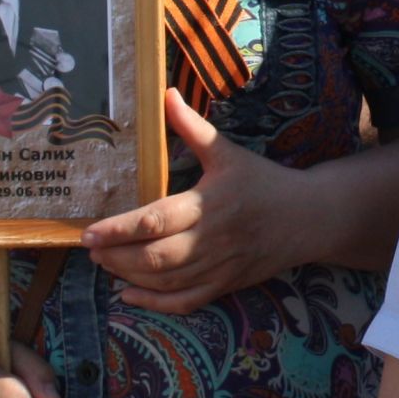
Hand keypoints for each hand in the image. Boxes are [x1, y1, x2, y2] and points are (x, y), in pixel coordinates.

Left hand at [81, 87, 300, 312]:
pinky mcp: (226, 285)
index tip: (89, 232)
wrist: (309, 217)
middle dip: (116, 256)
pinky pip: (186, 302)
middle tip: (90, 248)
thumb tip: (165, 93)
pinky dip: (154, 303)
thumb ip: (192, 126)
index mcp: (210, 204)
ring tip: (105, 263)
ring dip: (129, 276)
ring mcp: (219, 267)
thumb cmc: (264, 181)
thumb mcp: (228, 151)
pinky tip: (129, 295)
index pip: (155, 221)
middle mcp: (212, 239)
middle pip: (155, 258)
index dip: (119, 230)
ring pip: (166, 282)